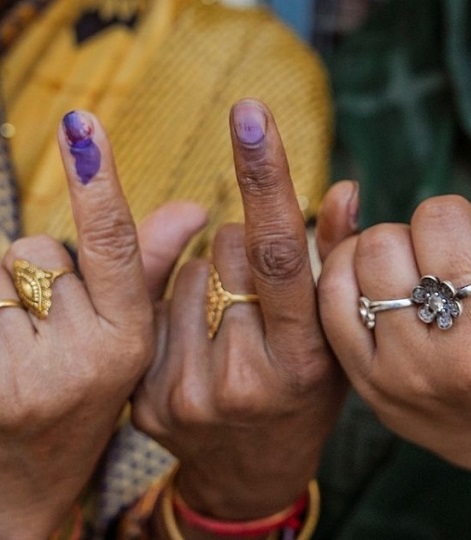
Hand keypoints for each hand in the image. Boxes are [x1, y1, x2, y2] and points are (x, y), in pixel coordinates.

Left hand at [0, 111, 152, 536]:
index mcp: (127, 345)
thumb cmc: (85, 394)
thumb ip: (151, 265)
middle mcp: (79, 362)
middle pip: (37, 253)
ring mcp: (18, 377)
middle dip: (38, 273)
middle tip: (48, 327)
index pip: (111, 246)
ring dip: (5, 292)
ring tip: (20, 345)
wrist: (22, 483)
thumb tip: (198, 207)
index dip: (96, 182)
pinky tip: (4, 352)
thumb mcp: (130, 338)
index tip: (83, 124)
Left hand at [131, 100, 350, 527]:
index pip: (278, 256)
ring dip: (209, 273)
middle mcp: (246, 381)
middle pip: (227, 252)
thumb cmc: (308, 391)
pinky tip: (199, 332)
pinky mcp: (148, 401)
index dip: (266, 180)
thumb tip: (345, 188)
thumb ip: (339, 261)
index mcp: (304, 360)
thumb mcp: (339, 336)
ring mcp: (191, 394)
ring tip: (231, 315)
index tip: (250, 114)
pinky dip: (176, 301)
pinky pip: (152, 307)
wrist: (254, 470)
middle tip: (259, 283)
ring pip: (185, 273)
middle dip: (244, 244)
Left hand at [319, 45, 470, 538]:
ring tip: (423, 276)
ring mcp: (414, 370)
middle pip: (441, 217)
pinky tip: (381, 287)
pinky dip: (355, 267)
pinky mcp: (367, 380)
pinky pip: (335, 284)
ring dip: (399, 243)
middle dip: (448, 221)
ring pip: (381, 244)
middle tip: (460, 255)